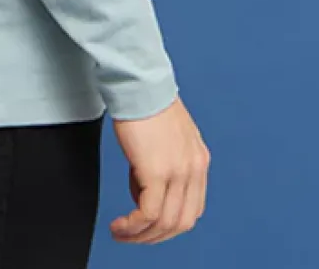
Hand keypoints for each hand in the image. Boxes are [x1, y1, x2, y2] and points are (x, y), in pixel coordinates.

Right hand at [109, 95, 210, 244]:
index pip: (192, 208)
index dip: (170, 224)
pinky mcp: (157, 172)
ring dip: (141, 236)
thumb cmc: (146, 101)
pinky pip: (148, 214)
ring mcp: (178, 172)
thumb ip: (163, 162)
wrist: (139, 82)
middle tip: (132, 236)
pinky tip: (120, 225)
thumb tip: (142, 187)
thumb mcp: (166, 137)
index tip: (148, 225)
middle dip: (155, 237)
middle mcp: (194, 168)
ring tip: (121, 233)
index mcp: (198, 160)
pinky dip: (133, 227)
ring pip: (165, 223)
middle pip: (181, 222)